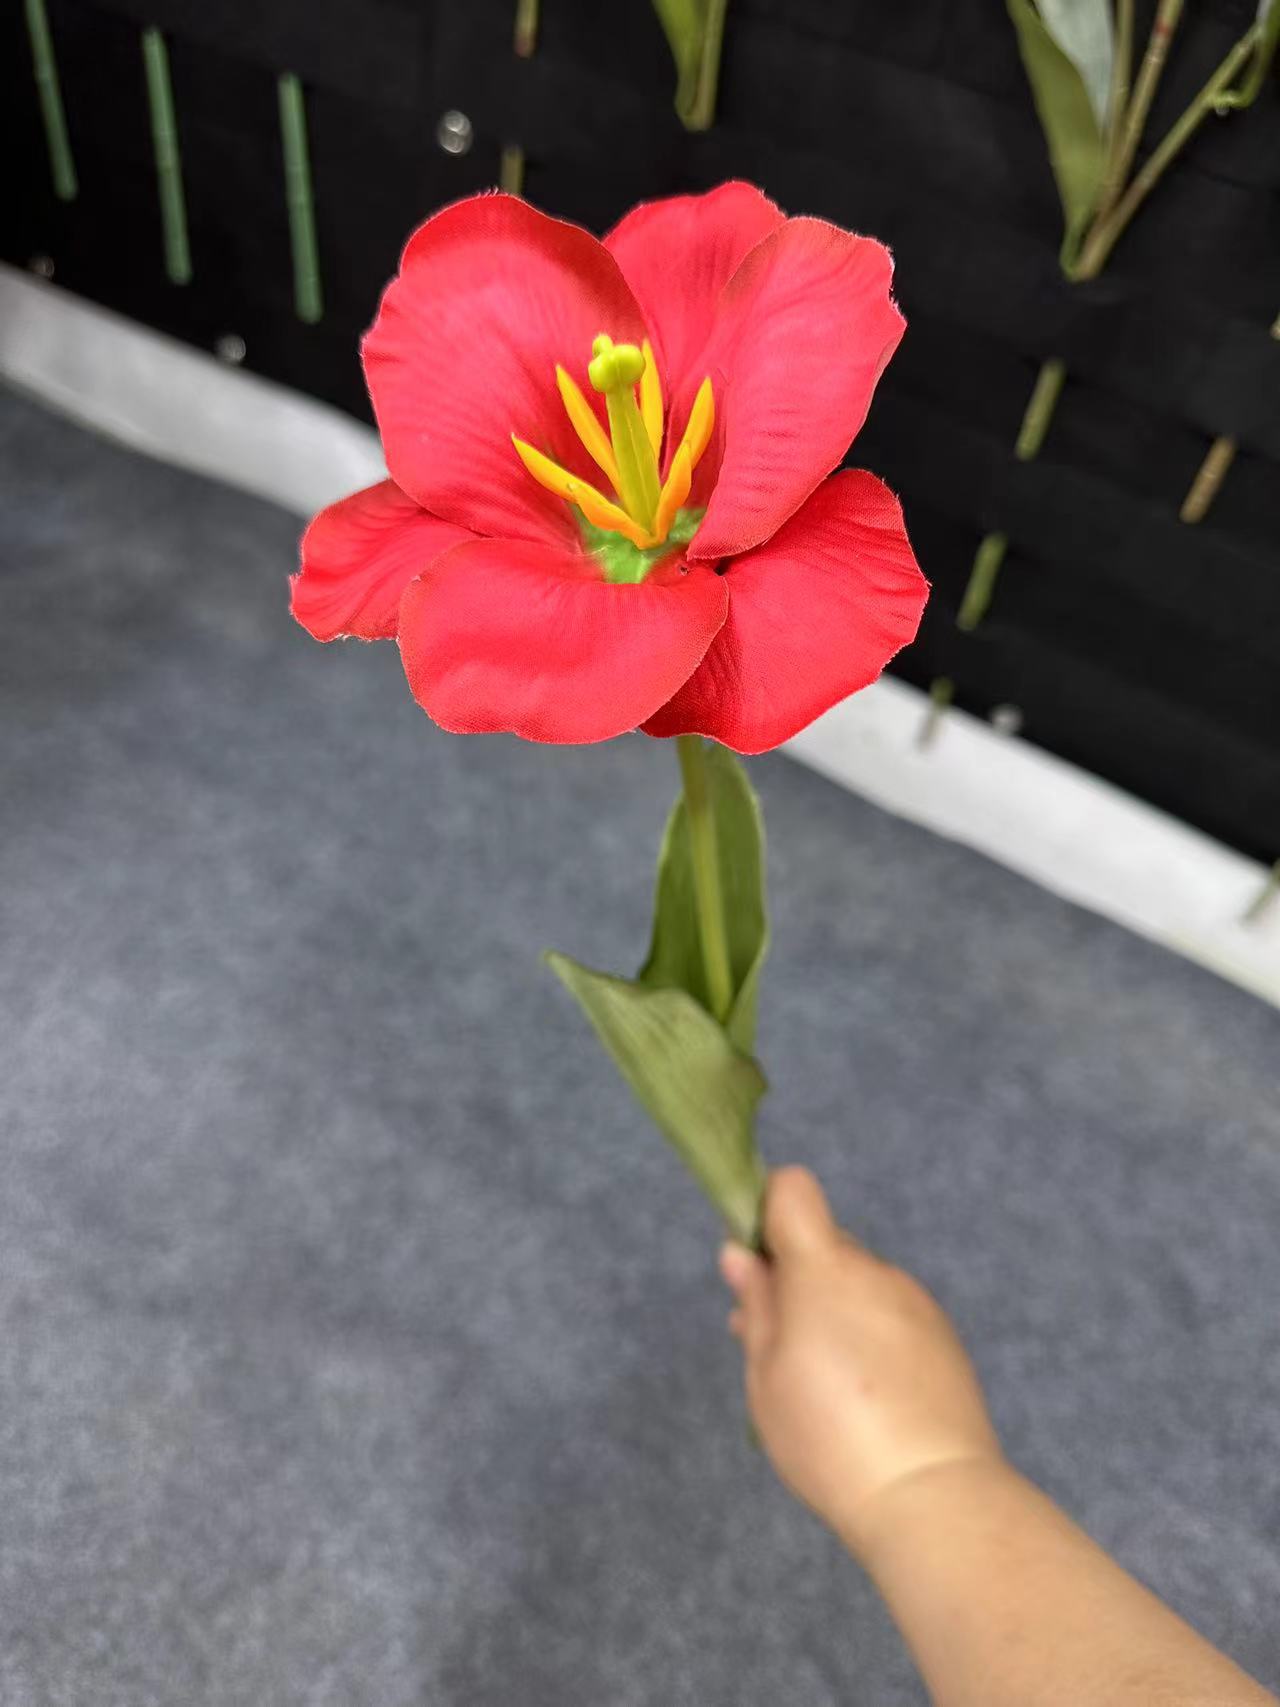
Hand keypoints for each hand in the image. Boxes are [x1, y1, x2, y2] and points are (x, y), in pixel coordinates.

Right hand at [720, 1167, 1003, 1558]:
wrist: (930, 1493)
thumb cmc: (828, 1437)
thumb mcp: (767, 1375)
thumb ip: (757, 1305)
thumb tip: (740, 1254)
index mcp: (824, 1268)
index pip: (793, 1190)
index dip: (766, 1214)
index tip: (756, 1269)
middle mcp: (875, 1272)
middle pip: (825, 1244)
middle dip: (797, 1279)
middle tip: (778, 1347)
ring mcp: (915, 1303)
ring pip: (860, 1284)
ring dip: (836, 1312)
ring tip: (825, 1387)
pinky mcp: (943, 1338)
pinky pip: (892, 1315)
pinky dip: (873, 1338)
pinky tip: (867, 1399)